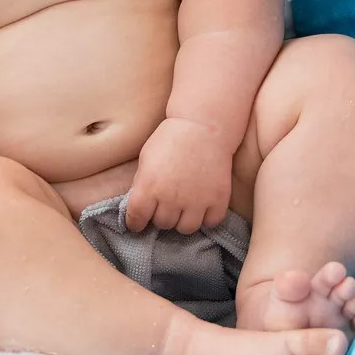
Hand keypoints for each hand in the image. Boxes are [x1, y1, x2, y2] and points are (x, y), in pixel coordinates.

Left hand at [126, 117, 233, 233]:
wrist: (203, 126)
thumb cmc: (170, 138)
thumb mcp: (146, 159)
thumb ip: (142, 184)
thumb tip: (140, 206)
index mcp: (149, 187)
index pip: (137, 219)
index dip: (136, 223)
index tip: (138, 223)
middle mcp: (171, 199)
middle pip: (162, 224)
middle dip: (161, 216)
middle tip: (165, 204)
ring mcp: (196, 201)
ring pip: (185, 229)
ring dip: (182, 220)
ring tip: (183, 207)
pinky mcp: (218, 200)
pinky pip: (210, 223)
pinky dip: (206, 218)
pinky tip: (202, 206)